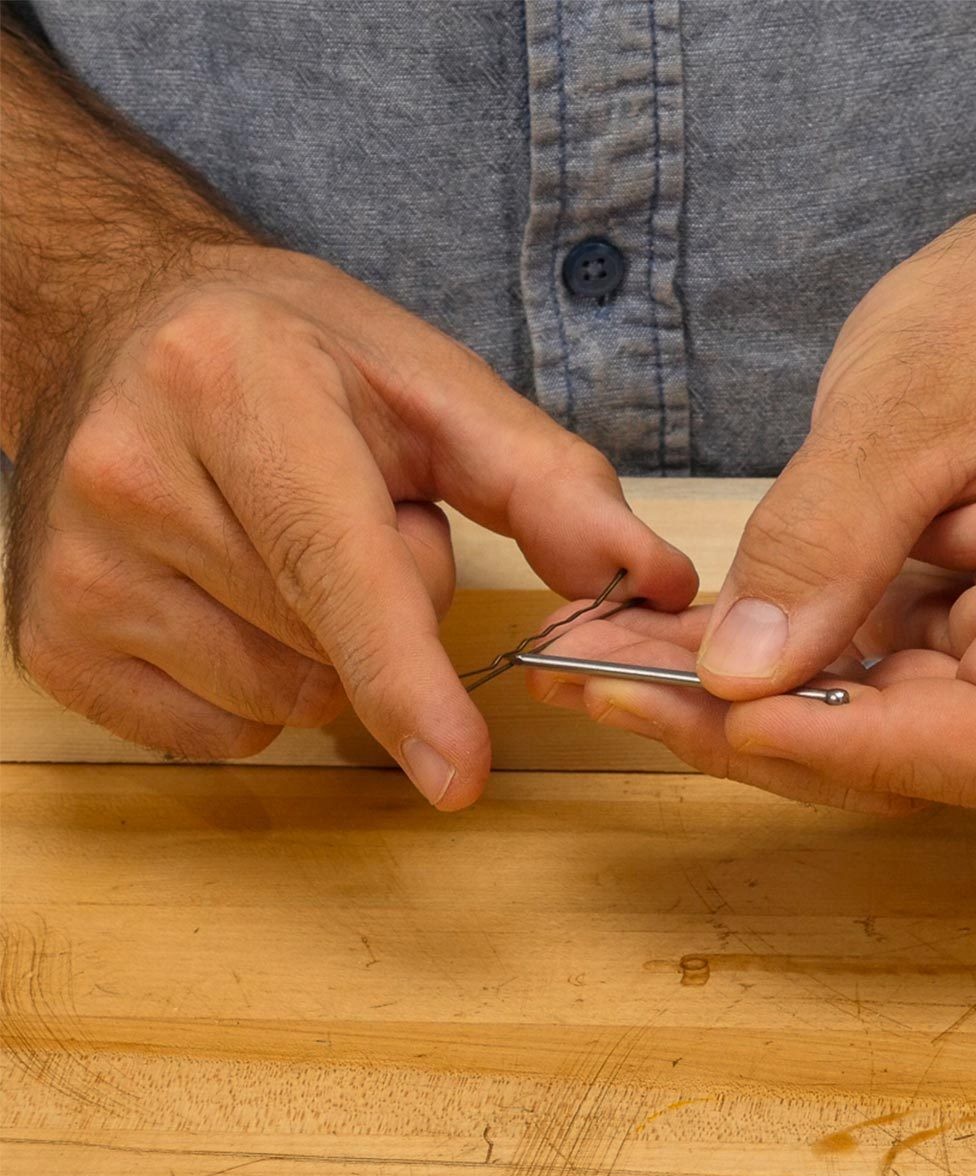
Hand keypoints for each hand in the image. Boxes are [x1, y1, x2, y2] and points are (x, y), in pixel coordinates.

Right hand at [7, 246, 696, 804]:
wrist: (126, 329)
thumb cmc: (294, 354)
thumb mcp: (429, 385)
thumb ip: (548, 483)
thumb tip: (645, 580)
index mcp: (240, 392)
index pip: (338, 568)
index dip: (408, 680)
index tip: (458, 775)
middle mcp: (132, 479)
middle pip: (327, 647)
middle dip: (385, 606)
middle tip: (345, 513)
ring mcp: (76, 569)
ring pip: (278, 700)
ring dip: (323, 649)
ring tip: (284, 544)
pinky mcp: (50, 638)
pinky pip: (215, 729)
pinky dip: (257, 687)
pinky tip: (232, 596)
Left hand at [527, 203, 975, 813]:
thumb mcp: (903, 408)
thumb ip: (824, 543)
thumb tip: (739, 674)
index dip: (851, 746)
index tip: (727, 711)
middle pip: (905, 759)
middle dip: (746, 729)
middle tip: (604, 681)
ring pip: (856, 734)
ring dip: (724, 706)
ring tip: (602, 659)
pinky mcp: (946, 643)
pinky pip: (844, 684)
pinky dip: (750, 668)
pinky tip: (656, 643)